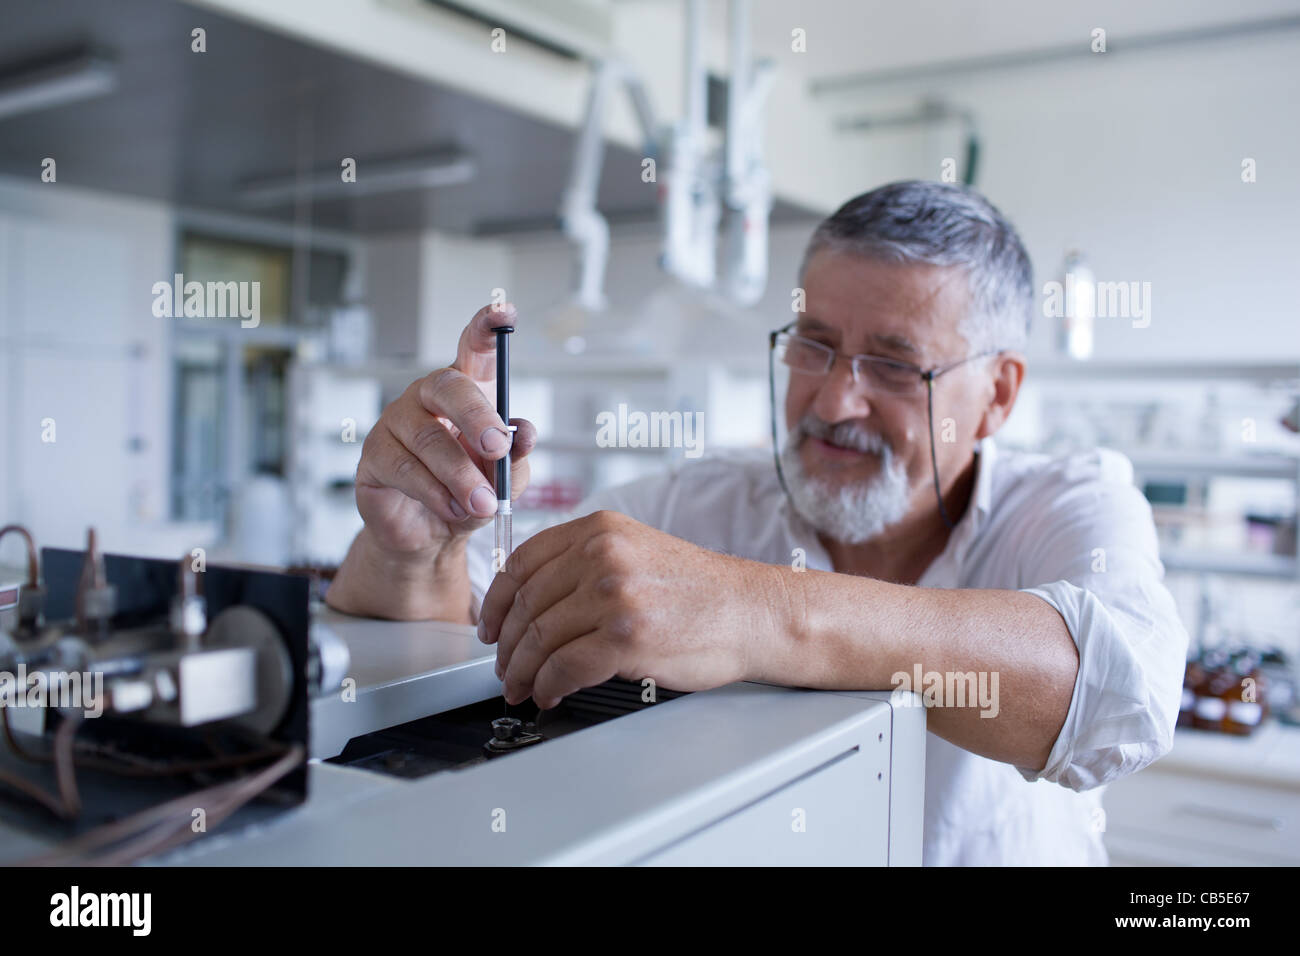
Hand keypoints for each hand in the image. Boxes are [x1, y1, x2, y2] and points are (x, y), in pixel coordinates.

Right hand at [355, 303, 536, 555]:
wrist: (432, 535)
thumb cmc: (470, 493)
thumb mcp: (505, 478)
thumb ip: (516, 456)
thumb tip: (524, 434)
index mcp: (466, 391)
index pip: (474, 348)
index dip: (487, 327)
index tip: (505, 314)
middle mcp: (428, 397)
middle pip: (448, 387)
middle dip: (477, 418)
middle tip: (497, 448)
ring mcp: (396, 422)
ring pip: (429, 439)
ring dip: (462, 475)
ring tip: (483, 503)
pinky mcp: (374, 455)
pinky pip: (405, 470)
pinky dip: (436, 494)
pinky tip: (453, 509)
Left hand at [477, 510, 784, 708]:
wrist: (752, 614)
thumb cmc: (700, 592)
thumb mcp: (638, 552)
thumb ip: (586, 563)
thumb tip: (531, 602)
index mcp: (601, 530)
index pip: (522, 562)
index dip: (496, 602)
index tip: (491, 626)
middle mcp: (602, 555)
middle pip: (525, 605)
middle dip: (507, 646)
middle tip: (505, 669)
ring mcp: (613, 595)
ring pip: (539, 638)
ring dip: (523, 672)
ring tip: (522, 688)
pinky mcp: (625, 637)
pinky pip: (563, 667)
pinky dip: (548, 686)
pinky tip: (550, 693)